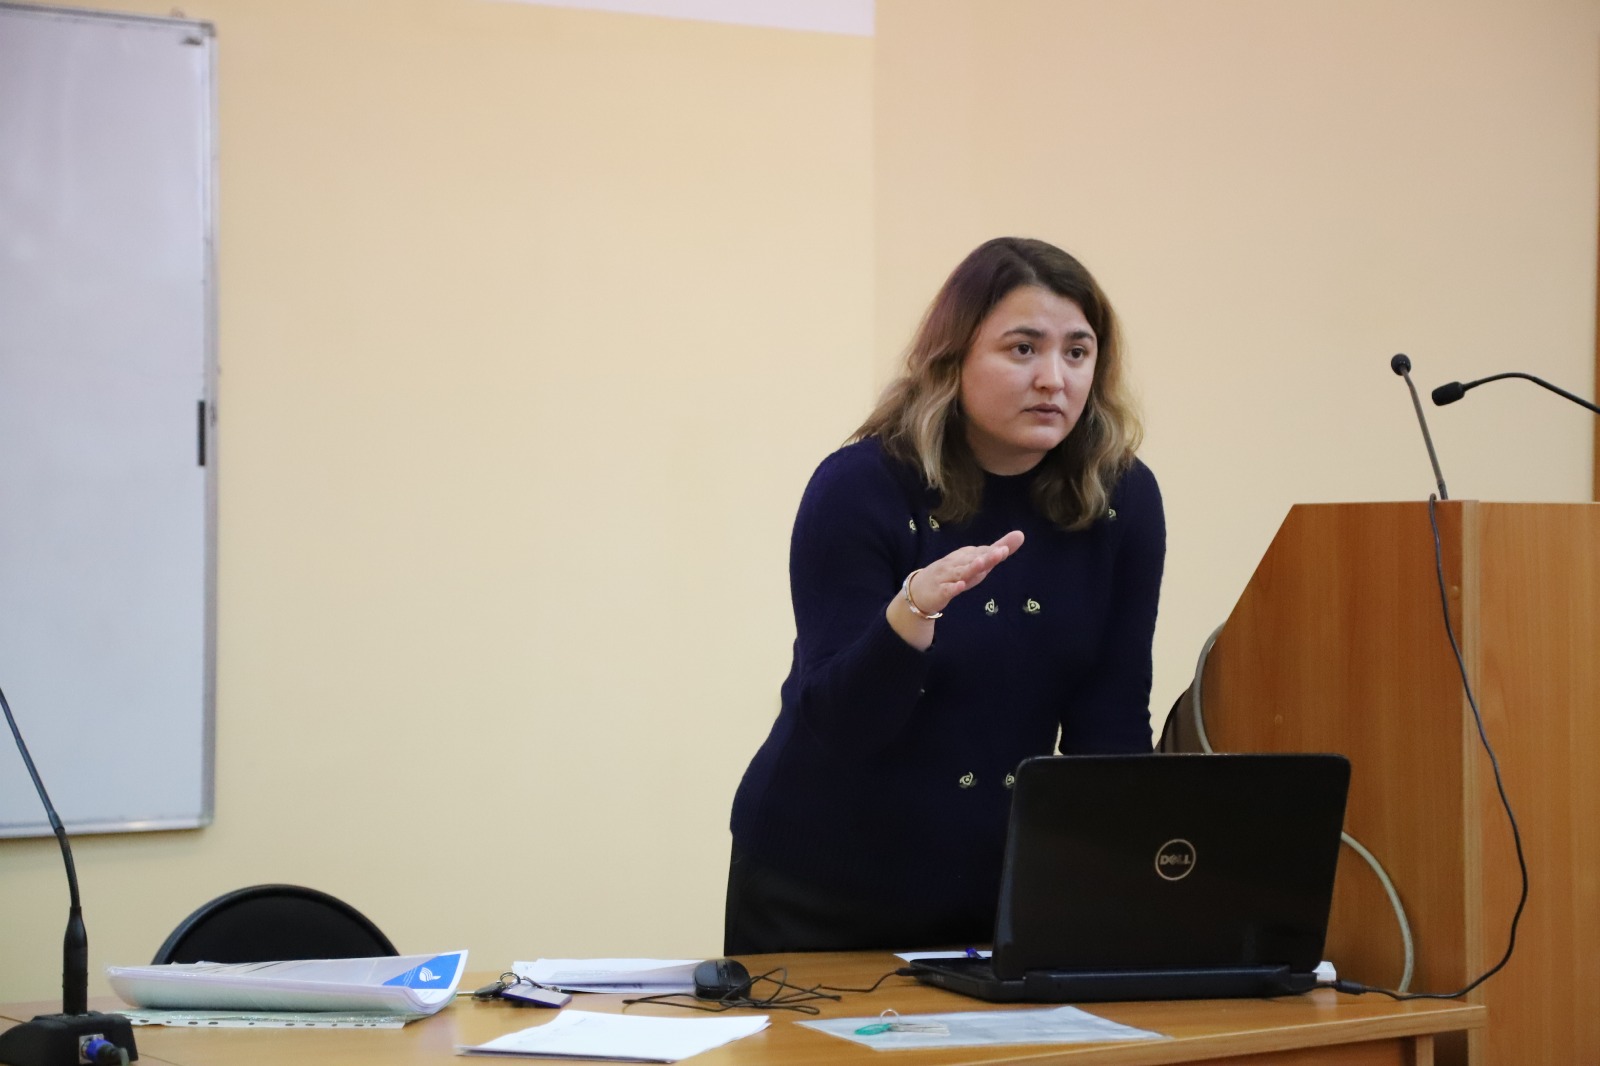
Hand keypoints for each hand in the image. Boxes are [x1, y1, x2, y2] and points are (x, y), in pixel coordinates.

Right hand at [906, 530, 1025, 616]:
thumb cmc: (952, 574)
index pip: (983, 552)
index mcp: (966, 556)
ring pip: (961, 573)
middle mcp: (957, 564)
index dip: (995, 551)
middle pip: (974, 560)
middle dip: (987, 557)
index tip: (1007, 547)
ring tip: (982, 563)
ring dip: (971, 568)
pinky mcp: (939, 592)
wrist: (919, 590)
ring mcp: (947, 577)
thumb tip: (1021, 534)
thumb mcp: (976, 562)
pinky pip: (947, 590)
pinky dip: (953, 587)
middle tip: (1002, 551)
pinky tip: (960, 586)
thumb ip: (997, 550)